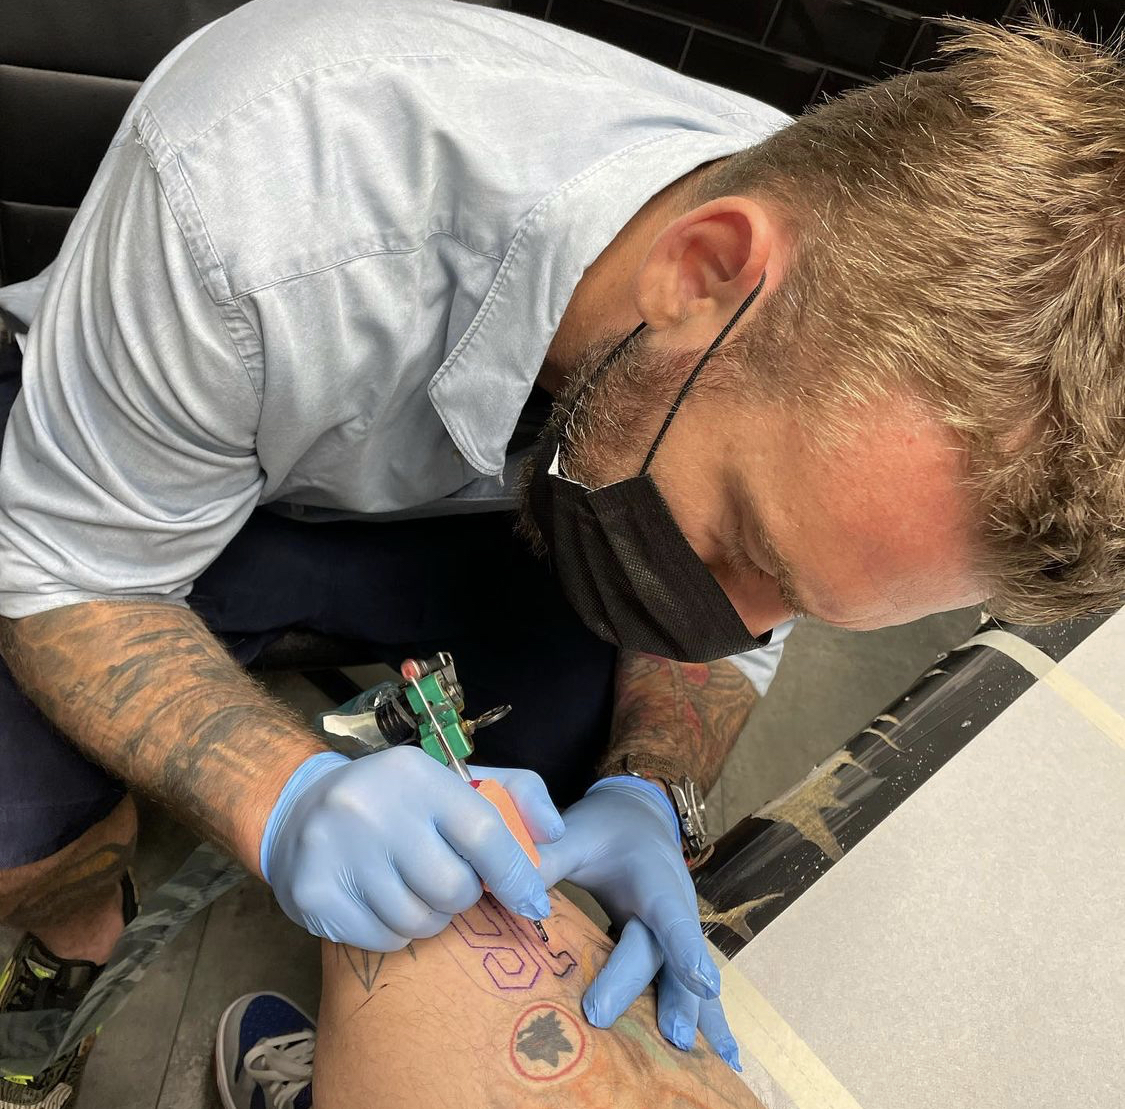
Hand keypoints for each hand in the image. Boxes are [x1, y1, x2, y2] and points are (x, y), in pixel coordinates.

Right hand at [260, 747, 562, 950]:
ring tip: (413, 887)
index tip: (532, 901)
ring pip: (420, 921)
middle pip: (453, 888)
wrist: (300, 809)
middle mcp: (372, 809)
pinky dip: (396, 931)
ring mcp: (337, 853)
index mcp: (414, 774)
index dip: (515, 874)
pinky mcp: (315, 895)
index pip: (483, 832)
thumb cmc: (397, 800)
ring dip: (430, 916)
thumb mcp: (452, 779)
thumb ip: (515, 794)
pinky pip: (385, 939)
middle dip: (463, 895)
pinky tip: (382, 900)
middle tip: (448, 881)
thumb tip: (554, 833)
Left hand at [537, 776, 739, 1070]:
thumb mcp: (574, 834)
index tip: (702, 982)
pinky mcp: (672, 951)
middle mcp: (674, 909)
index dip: (685, 948)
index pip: (670, 915)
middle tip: (667, 1037)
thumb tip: (512, 891)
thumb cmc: (604, 827)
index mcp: (652, 879)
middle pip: (668, 957)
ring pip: (688, 978)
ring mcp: (677, 933)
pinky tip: (725, 1059)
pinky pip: (690, 987)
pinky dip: (707, 1020)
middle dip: (672, 997)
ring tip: (712, 1061)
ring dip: (697, 1017)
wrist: (636, 815)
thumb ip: (546, 860)